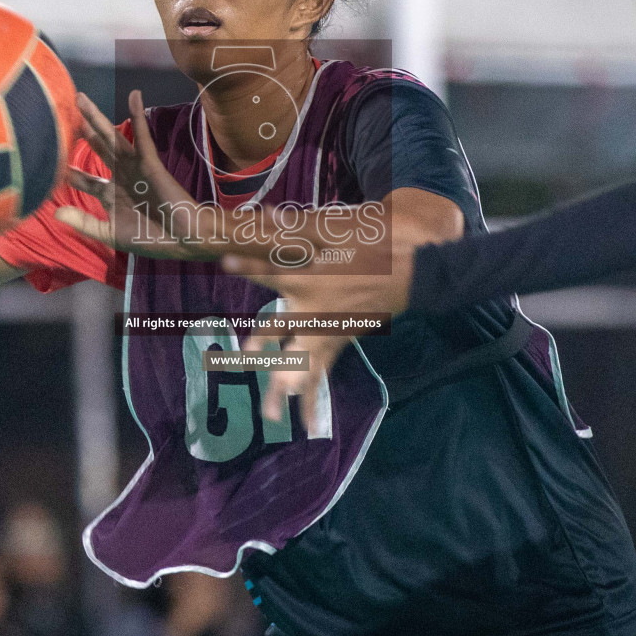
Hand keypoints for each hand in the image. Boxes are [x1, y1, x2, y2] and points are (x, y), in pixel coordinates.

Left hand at [55, 91, 215, 259]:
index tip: (46, 161)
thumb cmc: (149, 238)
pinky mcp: (150, 162)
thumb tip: (55, 213)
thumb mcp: (110, 234)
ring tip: (81, 99)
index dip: (66, 170)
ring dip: (96, 118)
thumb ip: (84, 223)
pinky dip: (139, 116)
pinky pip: (142, 136)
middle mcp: (120, 175)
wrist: (183, 239)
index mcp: (109, 194)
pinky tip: (134, 96)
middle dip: (80, 131)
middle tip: (64, 113)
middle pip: (95, 148)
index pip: (82, 178)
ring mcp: (134, 167)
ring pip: (111, 137)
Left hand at [227, 235, 414, 422]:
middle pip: (281, 329)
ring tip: (270, 415)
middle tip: (241, 358)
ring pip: (301, 363)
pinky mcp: (337, 342)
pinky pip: (322, 373)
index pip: (272, 272)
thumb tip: (265, 212)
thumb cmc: (371, 247)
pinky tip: (308, 424)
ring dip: (285, 389)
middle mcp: (313, 309)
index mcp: (310, 279)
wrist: (410, 273)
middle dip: (261, 342)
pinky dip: (315, 399)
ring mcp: (325, 330)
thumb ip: (296, 227)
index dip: (249, 267)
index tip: (225, 262)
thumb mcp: (335, 232)